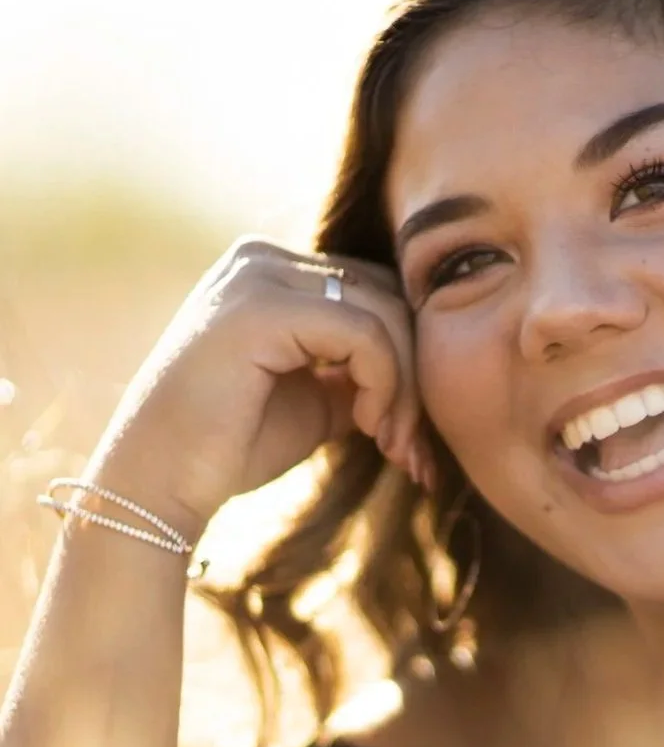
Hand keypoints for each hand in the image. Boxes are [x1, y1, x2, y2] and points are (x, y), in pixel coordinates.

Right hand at [86, 238, 421, 539]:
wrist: (157, 487)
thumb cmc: (229, 449)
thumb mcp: (315, 399)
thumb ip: (359, 369)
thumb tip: (423, 366)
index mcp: (269, 272)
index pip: (373, 293)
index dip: (408, 360)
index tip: (409, 435)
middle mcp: (261, 259)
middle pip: (386, 297)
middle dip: (415, 376)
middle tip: (413, 450)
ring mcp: (258, 276)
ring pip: (384, 315)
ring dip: (406, 390)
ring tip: (396, 449)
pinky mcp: (261, 308)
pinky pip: (365, 335)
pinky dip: (386, 385)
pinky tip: (370, 428)